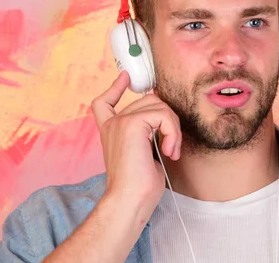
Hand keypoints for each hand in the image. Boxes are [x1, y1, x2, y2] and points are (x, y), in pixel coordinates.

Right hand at [90, 71, 181, 215]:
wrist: (129, 201)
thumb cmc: (139, 188)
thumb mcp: (145, 154)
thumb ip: (148, 134)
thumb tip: (164, 120)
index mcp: (111, 132)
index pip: (105, 103)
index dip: (115, 88)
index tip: (125, 77)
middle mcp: (112, 124)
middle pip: (149, 101)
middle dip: (168, 120)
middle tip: (172, 147)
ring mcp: (120, 122)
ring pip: (159, 105)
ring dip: (173, 127)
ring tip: (171, 151)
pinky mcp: (131, 124)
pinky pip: (163, 115)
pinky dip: (173, 132)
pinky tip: (169, 151)